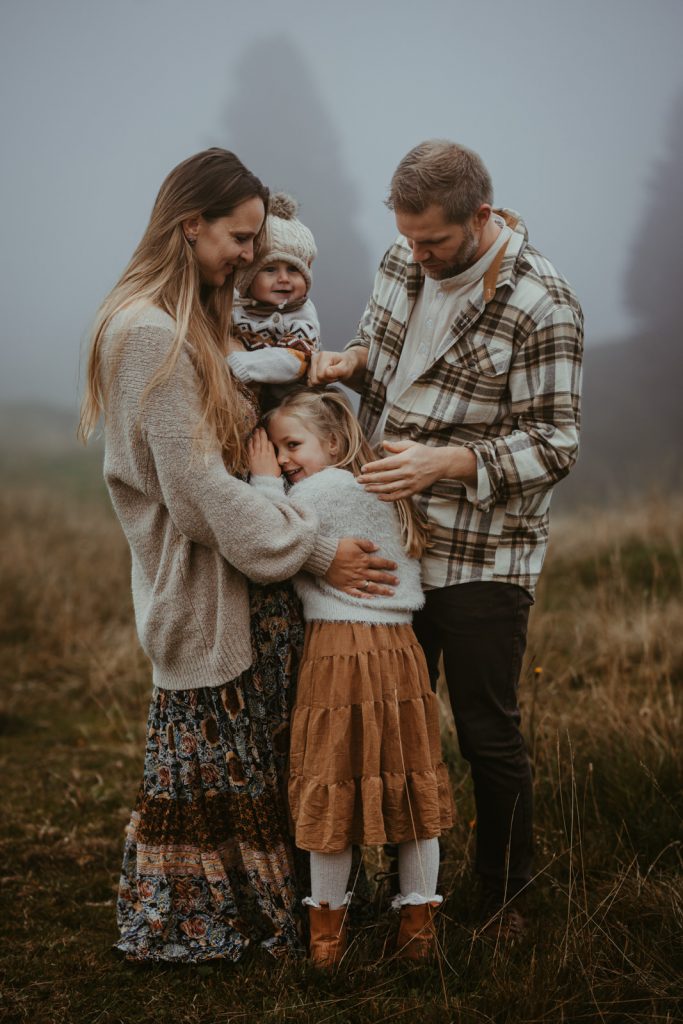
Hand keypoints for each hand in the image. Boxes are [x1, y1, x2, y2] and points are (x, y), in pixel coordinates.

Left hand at [247, 428, 280, 477]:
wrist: (265, 482)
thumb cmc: (272, 476)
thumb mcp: (278, 467)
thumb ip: (276, 460)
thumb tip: (278, 456)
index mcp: (272, 455)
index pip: (269, 443)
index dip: (267, 438)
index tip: (266, 434)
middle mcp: (265, 454)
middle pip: (263, 440)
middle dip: (262, 433)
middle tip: (260, 428)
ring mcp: (258, 456)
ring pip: (256, 442)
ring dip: (256, 435)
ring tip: (255, 430)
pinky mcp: (251, 459)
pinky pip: (250, 448)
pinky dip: (250, 443)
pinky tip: (250, 438)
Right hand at [308, 348, 364, 385]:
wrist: (344, 362)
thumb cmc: (346, 365)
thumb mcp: (345, 369)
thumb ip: (337, 370)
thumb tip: (326, 373)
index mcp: (323, 356)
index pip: (320, 376)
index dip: (329, 379)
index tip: (335, 376)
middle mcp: (314, 357)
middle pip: (314, 380)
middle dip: (324, 381)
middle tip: (332, 377)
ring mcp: (310, 362)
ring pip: (311, 382)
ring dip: (321, 382)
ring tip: (328, 376)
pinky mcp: (308, 368)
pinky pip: (309, 382)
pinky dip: (317, 382)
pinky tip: (323, 377)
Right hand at [325, 537, 398, 597]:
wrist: (324, 557)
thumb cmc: (338, 547)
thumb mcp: (354, 541)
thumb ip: (366, 544)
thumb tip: (377, 547)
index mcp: (364, 560)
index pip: (380, 563)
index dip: (389, 564)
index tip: (395, 567)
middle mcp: (362, 571)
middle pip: (379, 576)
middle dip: (390, 579)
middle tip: (398, 582)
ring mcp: (355, 580)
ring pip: (372, 586)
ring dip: (383, 590)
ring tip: (391, 593)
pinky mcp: (346, 586)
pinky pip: (358, 593)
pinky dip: (366, 597)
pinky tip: (373, 599)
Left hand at [359, 440, 476, 498]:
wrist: (441, 464)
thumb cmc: (424, 452)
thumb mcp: (411, 445)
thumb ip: (396, 446)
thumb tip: (383, 444)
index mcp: (404, 459)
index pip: (384, 464)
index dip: (372, 467)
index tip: (362, 469)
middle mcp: (407, 471)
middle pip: (384, 477)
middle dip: (370, 479)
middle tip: (358, 480)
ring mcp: (410, 482)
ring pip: (390, 488)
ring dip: (376, 489)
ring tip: (366, 488)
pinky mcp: (414, 490)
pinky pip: (399, 496)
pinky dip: (388, 498)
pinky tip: (379, 496)